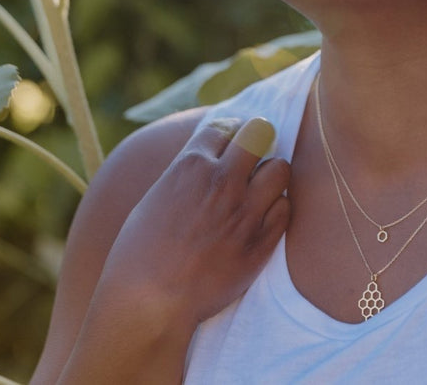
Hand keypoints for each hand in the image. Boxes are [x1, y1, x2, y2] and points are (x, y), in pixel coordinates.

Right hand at [92, 115, 290, 329]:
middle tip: (253, 157)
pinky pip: (285, 208)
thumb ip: (186, 176)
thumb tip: (205, 163)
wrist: (152, 301)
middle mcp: (222, 181)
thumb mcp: (157, 198)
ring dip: (271, 176)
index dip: (231, 131)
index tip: (233, 140)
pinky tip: (262, 218)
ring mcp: (245, 210)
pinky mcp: (261, 241)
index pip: (225, 125)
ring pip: (280, 169)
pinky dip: (276, 210)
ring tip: (260, 189)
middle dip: (258, 140)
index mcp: (190, 166)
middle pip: (260, 132)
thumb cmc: (140, 253)